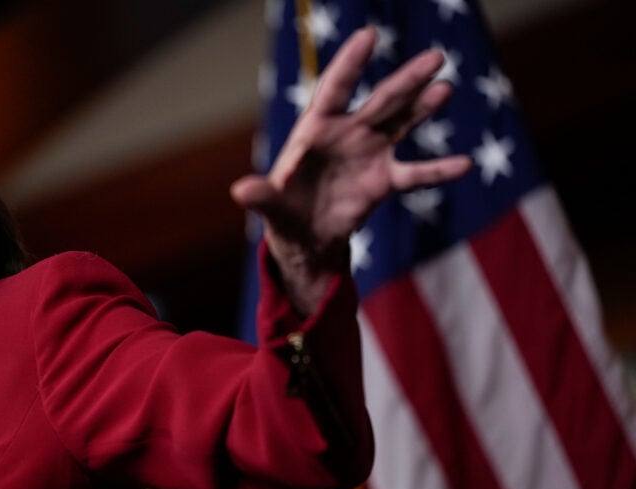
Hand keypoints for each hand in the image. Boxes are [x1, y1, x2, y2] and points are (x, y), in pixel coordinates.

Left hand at [231, 26, 471, 314]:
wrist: (304, 236)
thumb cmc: (282, 210)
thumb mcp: (270, 205)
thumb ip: (261, 195)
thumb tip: (241, 191)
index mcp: (316, 129)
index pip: (336, 88)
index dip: (351, 63)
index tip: (369, 35)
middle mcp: (348, 133)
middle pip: (381, 101)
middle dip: (406, 80)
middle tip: (435, 57)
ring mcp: (369, 153)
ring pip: (402, 124)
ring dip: (424, 108)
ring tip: (446, 88)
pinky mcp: (384, 181)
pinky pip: (415, 173)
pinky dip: (438, 170)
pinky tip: (465, 163)